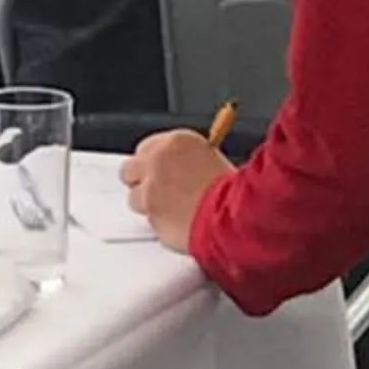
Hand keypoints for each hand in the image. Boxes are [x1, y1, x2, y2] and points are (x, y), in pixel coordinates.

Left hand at [122, 130, 232, 254]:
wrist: (239, 217)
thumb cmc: (236, 189)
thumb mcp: (212, 158)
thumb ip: (185, 159)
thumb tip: (177, 165)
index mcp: (174, 143)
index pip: (146, 148)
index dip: (152, 162)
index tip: (159, 170)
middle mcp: (157, 164)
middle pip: (129, 170)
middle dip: (141, 181)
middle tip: (158, 191)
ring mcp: (151, 194)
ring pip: (136, 199)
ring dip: (150, 205)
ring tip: (175, 210)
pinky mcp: (153, 220)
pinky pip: (151, 223)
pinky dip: (162, 225)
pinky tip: (182, 224)